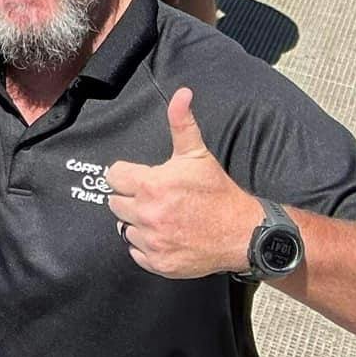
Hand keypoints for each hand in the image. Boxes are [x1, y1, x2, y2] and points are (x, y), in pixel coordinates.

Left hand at [105, 89, 263, 278]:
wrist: (242, 232)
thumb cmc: (217, 192)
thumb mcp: (197, 154)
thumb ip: (182, 122)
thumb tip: (181, 94)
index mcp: (150, 185)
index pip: (113, 177)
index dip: (127, 176)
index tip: (142, 179)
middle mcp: (147, 214)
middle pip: (115, 203)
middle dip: (132, 198)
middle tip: (155, 198)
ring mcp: (152, 241)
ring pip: (124, 228)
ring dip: (138, 223)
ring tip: (162, 217)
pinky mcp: (158, 262)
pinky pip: (135, 251)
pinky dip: (146, 246)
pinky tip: (166, 235)